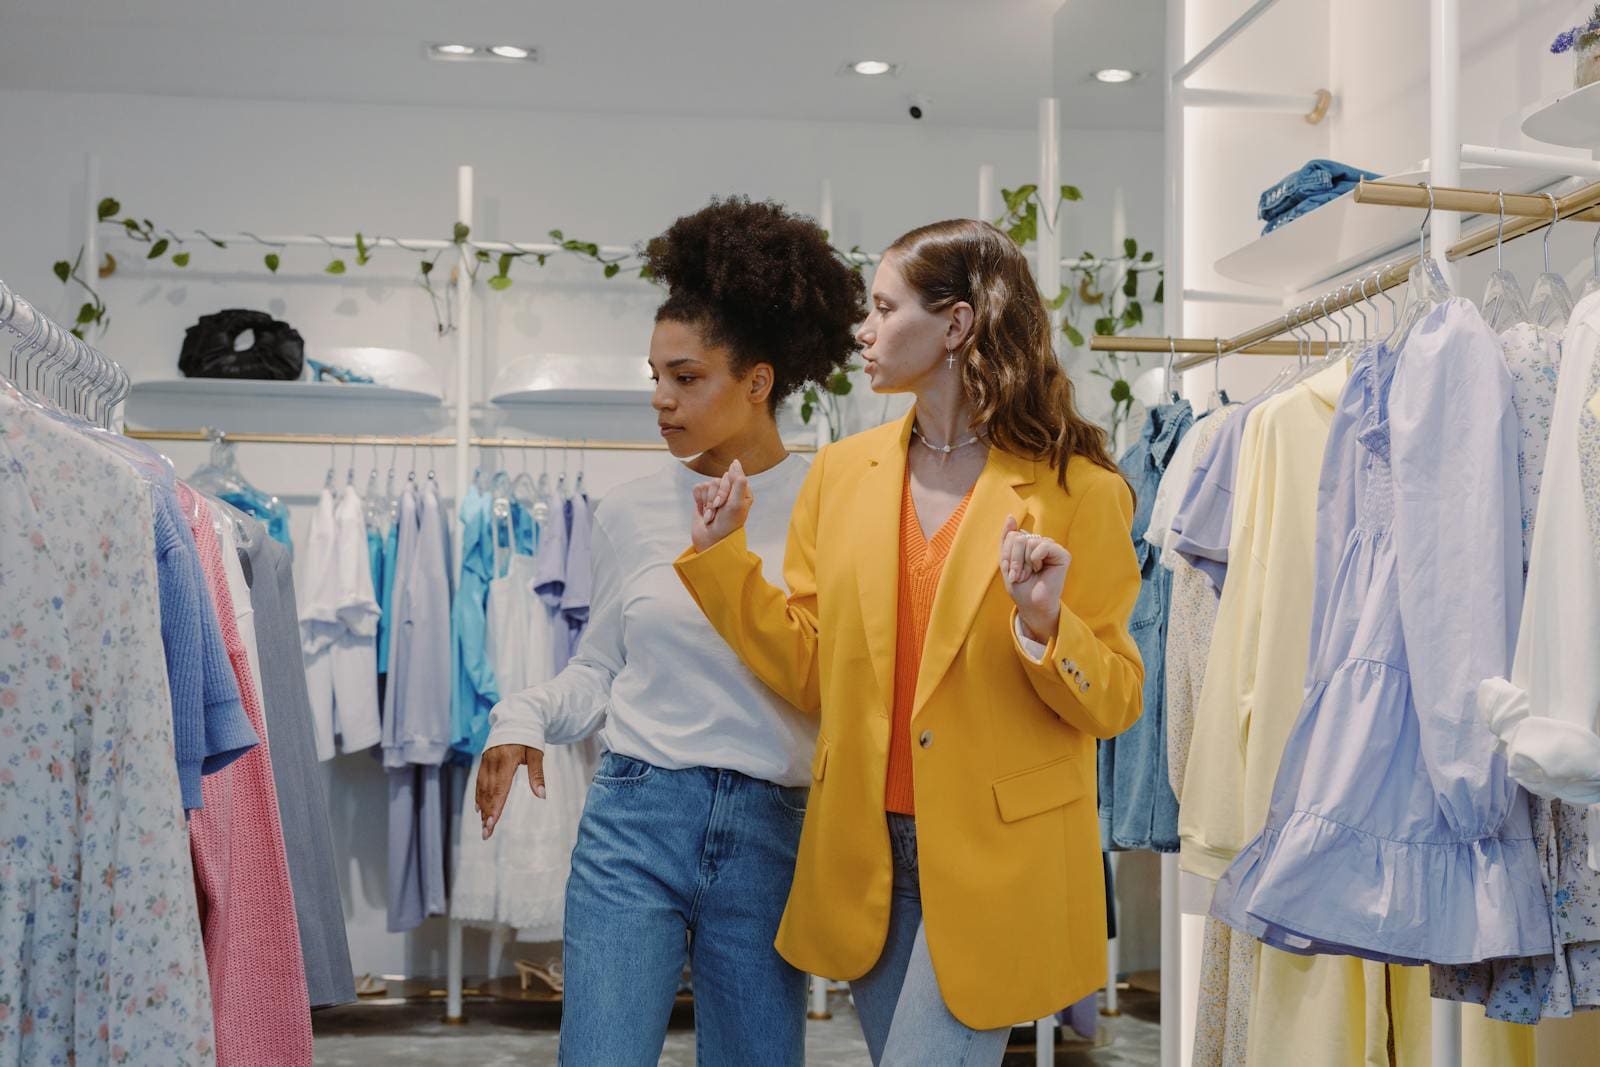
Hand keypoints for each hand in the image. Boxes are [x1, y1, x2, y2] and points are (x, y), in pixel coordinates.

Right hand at [475, 744, 544, 839]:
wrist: (517, 717)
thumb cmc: (530, 735)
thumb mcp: (537, 753)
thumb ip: (538, 775)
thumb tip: (542, 796)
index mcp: (506, 760)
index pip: (499, 789)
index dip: (495, 808)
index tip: (492, 824)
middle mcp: (493, 762)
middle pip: (489, 793)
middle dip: (487, 814)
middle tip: (486, 833)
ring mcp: (486, 761)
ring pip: (482, 789)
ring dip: (483, 808)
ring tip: (484, 825)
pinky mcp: (485, 761)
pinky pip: (479, 781)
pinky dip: (478, 796)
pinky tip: (478, 808)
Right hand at [690, 459, 753, 553]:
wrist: (710, 540)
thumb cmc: (727, 525)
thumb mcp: (736, 504)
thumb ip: (738, 482)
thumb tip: (735, 462)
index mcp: (742, 492)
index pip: (731, 476)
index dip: (725, 489)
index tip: (723, 503)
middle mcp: (729, 491)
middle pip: (718, 480)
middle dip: (715, 497)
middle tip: (717, 510)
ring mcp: (715, 494)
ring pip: (707, 484)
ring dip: (707, 502)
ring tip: (712, 515)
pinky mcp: (702, 498)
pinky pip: (697, 488)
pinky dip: (699, 501)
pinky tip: (704, 512)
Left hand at [1000, 515, 1069, 642]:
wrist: (1032, 605)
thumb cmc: (1020, 587)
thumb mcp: (1006, 561)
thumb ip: (1007, 539)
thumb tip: (1010, 516)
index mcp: (1028, 544)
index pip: (1012, 536)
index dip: (1008, 555)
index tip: (1013, 572)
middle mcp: (1041, 543)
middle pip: (1018, 537)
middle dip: (1015, 559)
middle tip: (1021, 575)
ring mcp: (1052, 548)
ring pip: (1029, 541)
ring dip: (1024, 563)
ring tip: (1030, 574)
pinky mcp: (1062, 554)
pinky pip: (1044, 545)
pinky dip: (1036, 558)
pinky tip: (1040, 569)